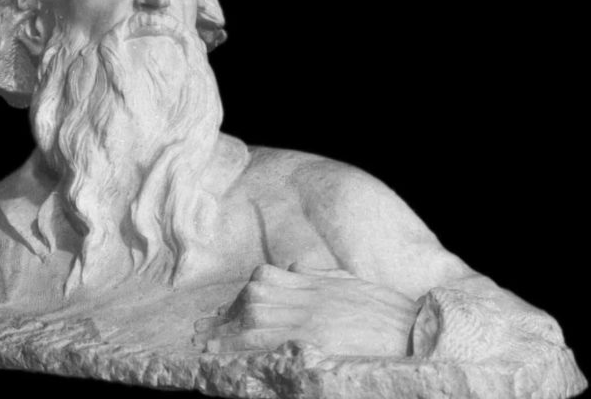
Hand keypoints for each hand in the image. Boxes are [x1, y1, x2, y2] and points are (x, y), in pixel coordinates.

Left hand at [194, 263, 417, 355]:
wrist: (418, 334)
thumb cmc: (390, 314)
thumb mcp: (354, 284)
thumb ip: (323, 275)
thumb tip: (297, 264)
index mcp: (318, 282)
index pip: (267, 279)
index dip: (243, 295)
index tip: (227, 309)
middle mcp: (310, 296)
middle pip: (256, 297)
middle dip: (227, 314)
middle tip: (202, 329)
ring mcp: (311, 318)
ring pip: (255, 317)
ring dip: (226, 331)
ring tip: (204, 344)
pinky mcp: (314, 341)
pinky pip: (268, 341)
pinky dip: (242, 346)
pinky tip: (222, 355)